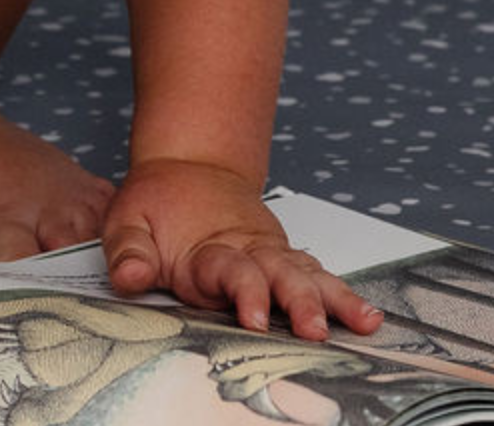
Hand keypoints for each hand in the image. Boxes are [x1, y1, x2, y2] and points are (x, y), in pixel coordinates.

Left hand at [100, 161, 383, 341]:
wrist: (189, 164)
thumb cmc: (158, 198)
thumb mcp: (127, 218)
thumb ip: (129, 249)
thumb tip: (131, 275)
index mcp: (209, 247)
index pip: (232, 271)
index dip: (246, 294)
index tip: (256, 319)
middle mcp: (248, 249)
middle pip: (281, 274)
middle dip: (301, 303)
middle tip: (315, 329)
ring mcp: (270, 253)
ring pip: (307, 273)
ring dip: (334, 298)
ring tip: (365, 321)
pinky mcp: (281, 258)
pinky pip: (316, 274)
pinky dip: (341, 293)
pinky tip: (366, 315)